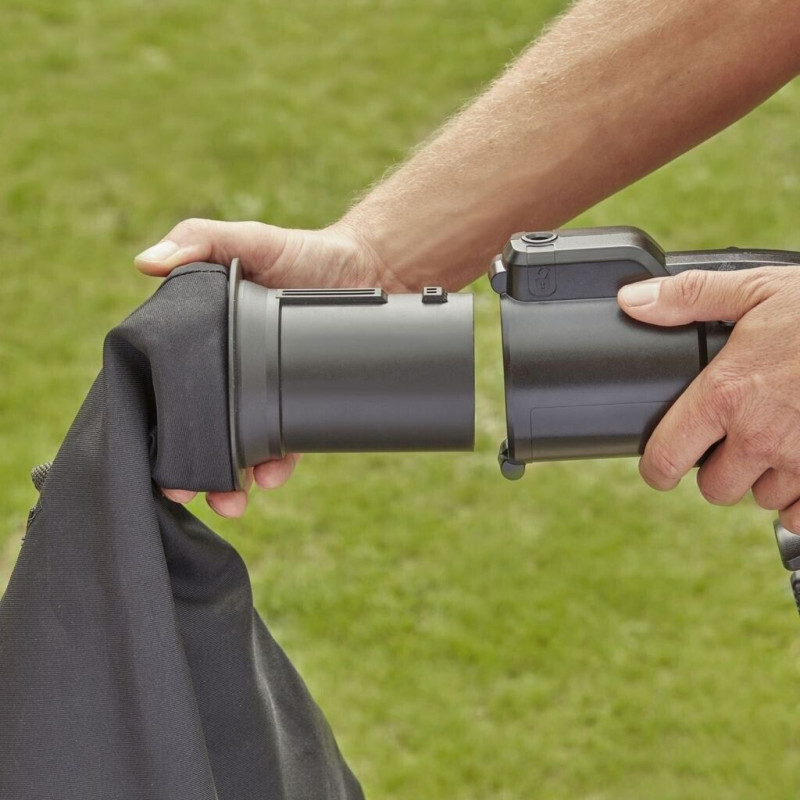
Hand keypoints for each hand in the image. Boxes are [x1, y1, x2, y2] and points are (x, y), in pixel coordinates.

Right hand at [135, 218, 405, 516]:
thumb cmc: (304, 252)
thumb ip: (200, 239)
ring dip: (229, 479)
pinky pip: (283, 444)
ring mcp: (263, 391)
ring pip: (237, 446)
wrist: (369, 272)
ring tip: (230, 497)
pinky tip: (270, 474)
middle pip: (198, 426)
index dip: (156, 418)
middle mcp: (229, 371)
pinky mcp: (297, 405)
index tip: (148, 449)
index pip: (169, 383)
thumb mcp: (249, 239)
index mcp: (205, 338)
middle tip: (185, 490)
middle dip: (189, 463)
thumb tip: (147, 262)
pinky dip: (275, 465)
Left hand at [618, 267, 799, 530]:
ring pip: (763, 498)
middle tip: (731, 442)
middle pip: (714, 488)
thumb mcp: (756, 288)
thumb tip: (633, 301)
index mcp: (726, 394)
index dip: (656, 467)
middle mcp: (760, 436)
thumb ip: (689, 297)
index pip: (665, 458)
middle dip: (717, 470)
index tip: (660, 465)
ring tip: (777, 442)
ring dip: (763, 478)